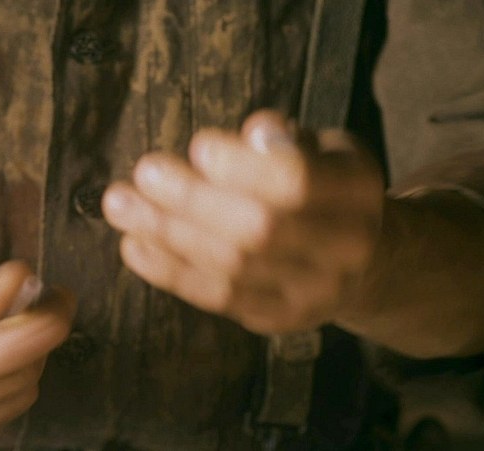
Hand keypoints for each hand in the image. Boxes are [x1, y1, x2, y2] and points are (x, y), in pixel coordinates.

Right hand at [0, 260, 74, 450]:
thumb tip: (27, 280)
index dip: (44, 325)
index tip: (61, 295)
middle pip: (14, 375)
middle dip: (42, 334)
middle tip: (40, 302)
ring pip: (19, 395)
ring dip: (31, 359)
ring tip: (8, 330)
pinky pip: (8, 411)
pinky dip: (15, 381)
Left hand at [102, 110, 383, 333]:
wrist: (362, 261)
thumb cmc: (323, 186)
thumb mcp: (320, 147)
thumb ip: (285, 138)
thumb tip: (254, 134)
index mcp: (356, 190)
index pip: (298, 182)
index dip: (243, 166)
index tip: (197, 145)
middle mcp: (343, 249)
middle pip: (258, 229)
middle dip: (191, 200)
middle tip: (143, 173)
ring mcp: (312, 293)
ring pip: (231, 267)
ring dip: (166, 233)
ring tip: (120, 205)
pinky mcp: (278, 319)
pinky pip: (217, 297)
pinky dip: (169, 270)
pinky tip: (133, 244)